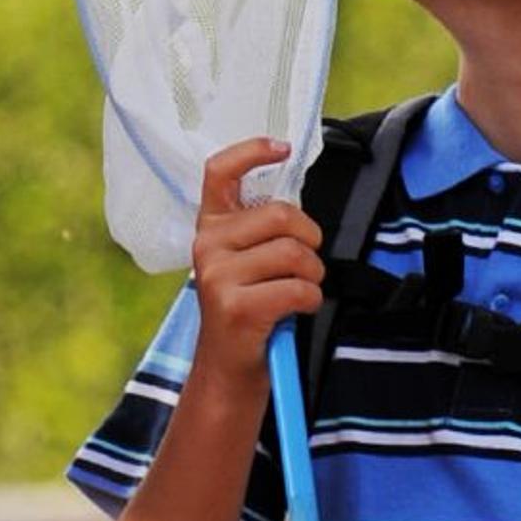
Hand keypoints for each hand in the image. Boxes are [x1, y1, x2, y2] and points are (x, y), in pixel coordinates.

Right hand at [186, 137, 324, 382]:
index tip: (281, 148)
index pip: (220, 172)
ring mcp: (217, 276)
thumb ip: (261, 231)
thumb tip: (295, 205)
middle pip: (281, 214)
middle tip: (305, 263)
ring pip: (294, 253)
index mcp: (210, 228)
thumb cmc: (249, 312)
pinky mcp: (235, 306)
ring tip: (298, 291)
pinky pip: (298, 288)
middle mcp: (207, 246)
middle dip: (309, 239)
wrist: (229, 373)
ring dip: (313, 275)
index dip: (251, 151)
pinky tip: (295, 311)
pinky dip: (309, 300)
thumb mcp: (246, 263)